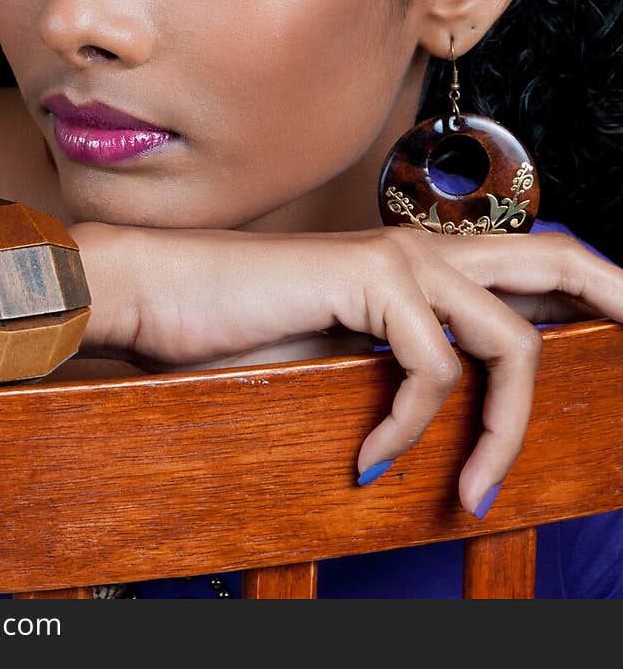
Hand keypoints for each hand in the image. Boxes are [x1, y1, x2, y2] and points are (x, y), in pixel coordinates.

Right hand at [72, 221, 622, 515]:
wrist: (164, 292)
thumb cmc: (242, 321)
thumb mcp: (342, 346)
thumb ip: (404, 353)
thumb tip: (462, 395)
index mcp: (423, 258)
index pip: (531, 260)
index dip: (592, 285)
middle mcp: (426, 246)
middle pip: (559, 259)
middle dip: (618, 297)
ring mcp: (403, 258)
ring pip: (511, 344)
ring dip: (502, 434)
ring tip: (473, 494)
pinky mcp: (372, 281)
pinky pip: (433, 372)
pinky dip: (409, 430)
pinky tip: (370, 457)